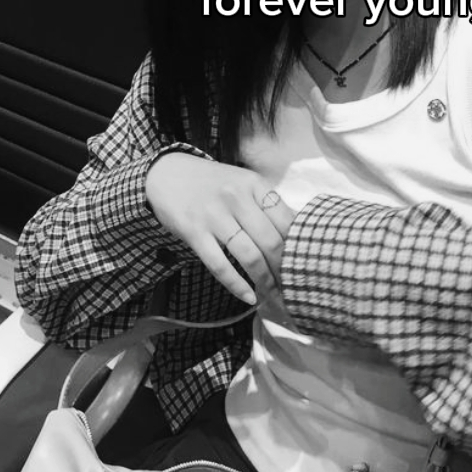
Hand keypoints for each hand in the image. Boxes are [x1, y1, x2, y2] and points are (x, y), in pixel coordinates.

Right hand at [145, 153, 294, 305]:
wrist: (166, 173)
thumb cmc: (211, 183)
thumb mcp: (242, 184)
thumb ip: (266, 205)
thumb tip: (297, 234)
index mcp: (254, 184)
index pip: (286, 220)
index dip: (297, 248)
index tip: (305, 266)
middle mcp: (237, 197)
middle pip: (271, 241)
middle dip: (284, 270)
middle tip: (292, 288)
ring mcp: (215, 215)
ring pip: (249, 255)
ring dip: (265, 281)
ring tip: (273, 296)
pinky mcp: (194, 231)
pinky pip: (219, 265)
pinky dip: (236, 285)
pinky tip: (248, 297)